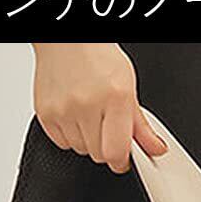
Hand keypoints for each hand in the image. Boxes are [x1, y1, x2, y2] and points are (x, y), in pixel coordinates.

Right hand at [32, 42, 166, 172]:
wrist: (67, 41)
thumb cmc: (97, 57)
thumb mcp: (128, 87)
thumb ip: (141, 125)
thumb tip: (155, 149)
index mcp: (114, 98)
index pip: (116, 153)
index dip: (121, 161)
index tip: (123, 157)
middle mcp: (86, 105)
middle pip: (99, 155)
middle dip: (106, 146)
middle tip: (106, 125)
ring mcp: (63, 111)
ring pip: (81, 150)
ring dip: (87, 139)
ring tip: (89, 114)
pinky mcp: (45, 114)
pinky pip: (62, 143)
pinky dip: (70, 134)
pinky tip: (74, 114)